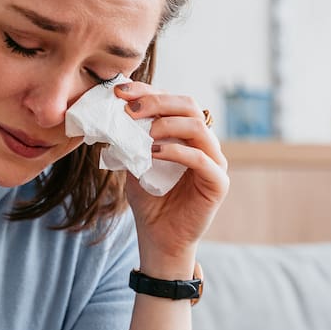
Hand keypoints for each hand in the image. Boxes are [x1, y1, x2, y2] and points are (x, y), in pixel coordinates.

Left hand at [114, 80, 228, 269]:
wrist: (159, 238)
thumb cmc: (150, 201)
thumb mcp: (134, 163)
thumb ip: (131, 140)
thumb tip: (112, 113)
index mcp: (186, 134)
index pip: (171, 101)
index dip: (148, 92)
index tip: (119, 91)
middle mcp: (204, 143)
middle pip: (189, 106)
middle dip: (157, 102)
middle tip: (130, 109)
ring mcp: (215, 161)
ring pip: (198, 127)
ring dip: (167, 124)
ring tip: (143, 134)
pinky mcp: (218, 182)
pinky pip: (201, 159)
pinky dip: (176, 151)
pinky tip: (153, 153)